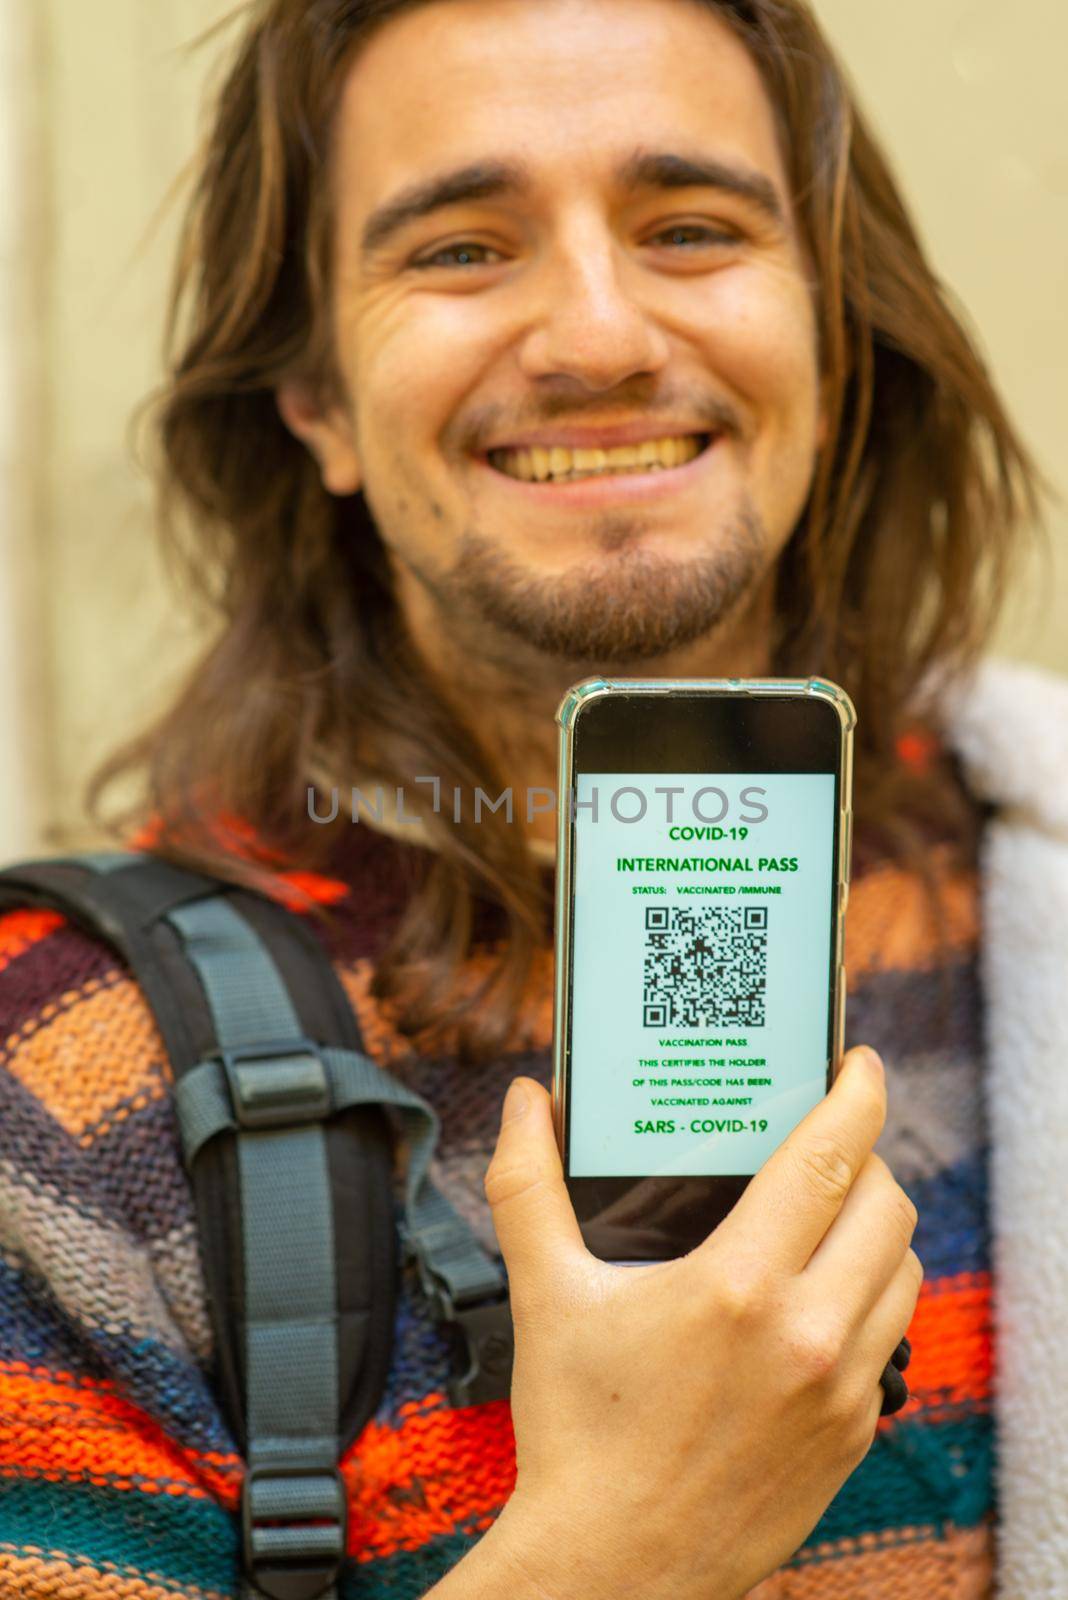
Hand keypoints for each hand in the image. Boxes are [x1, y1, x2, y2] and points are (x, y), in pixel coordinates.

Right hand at [475, 1046, 920, 1599]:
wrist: (613, 1567)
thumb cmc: (578, 1432)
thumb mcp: (544, 1295)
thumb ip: (527, 1185)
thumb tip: (522, 1102)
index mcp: (737, 1286)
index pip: (827, 1159)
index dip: (854, 1093)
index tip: (856, 1062)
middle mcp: (807, 1334)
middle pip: (884, 1205)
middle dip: (864, 1156)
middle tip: (827, 1140)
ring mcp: (841, 1391)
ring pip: (900, 1270)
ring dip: (874, 1227)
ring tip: (827, 1213)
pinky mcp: (853, 1435)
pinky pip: (890, 1339)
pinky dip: (869, 1297)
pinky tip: (818, 1296)